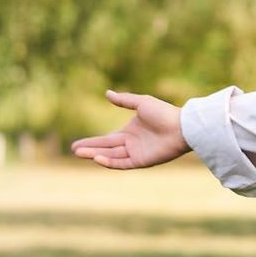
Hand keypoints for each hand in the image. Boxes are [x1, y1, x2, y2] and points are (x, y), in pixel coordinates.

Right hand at [69, 89, 188, 169]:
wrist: (181, 126)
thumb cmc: (164, 112)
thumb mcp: (141, 102)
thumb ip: (124, 100)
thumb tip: (107, 93)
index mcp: (130, 132)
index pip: (107, 139)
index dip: (92, 142)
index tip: (76, 144)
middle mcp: (131, 144)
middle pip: (106, 148)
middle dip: (90, 149)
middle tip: (74, 150)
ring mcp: (136, 153)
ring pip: (111, 156)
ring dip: (96, 155)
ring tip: (80, 153)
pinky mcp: (142, 161)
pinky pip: (122, 163)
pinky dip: (110, 162)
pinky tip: (97, 158)